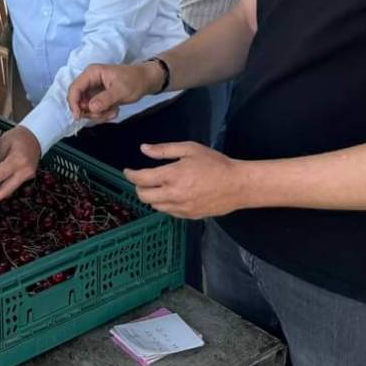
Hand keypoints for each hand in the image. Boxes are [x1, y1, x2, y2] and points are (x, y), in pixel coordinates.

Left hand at [0, 126, 40, 204]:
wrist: (35, 137)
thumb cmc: (18, 137)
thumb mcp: (3, 142)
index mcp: (19, 159)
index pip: (1, 173)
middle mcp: (25, 171)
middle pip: (7, 189)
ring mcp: (27, 177)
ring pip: (9, 190)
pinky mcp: (26, 179)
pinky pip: (12, 186)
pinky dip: (1, 190)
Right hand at [67, 61, 161, 123]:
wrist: (146, 81)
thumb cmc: (134, 81)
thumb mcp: (121, 91)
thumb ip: (105, 99)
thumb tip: (90, 108)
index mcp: (91, 73)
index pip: (74, 88)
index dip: (73, 103)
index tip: (78, 117)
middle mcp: (89, 81)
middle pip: (78, 100)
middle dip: (90, 111)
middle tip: (105, 115)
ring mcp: (93, 90)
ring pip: (86, 108)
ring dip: (99, 114)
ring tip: (114, 111)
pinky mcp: (97, 97)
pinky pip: (94, 110)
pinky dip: (103, 114)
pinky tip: (114, 110)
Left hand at [124, 142, 245, 218]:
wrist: (238, 185)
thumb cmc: (215, 163)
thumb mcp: (190, 149)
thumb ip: (164, 150)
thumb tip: (143, 148)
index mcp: (172, 175)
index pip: (141, 179)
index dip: (130, 174)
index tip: (127, 171)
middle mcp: (173, 194)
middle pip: (143, 196)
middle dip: (138, 187)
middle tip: (142, 179)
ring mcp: (181, 208)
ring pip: (155, 206)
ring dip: (151, 196)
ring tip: (157, 186)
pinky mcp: (189, 216)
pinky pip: (168, 212)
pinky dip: (164, 204)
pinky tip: (171, 195)